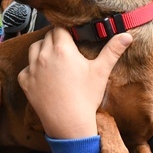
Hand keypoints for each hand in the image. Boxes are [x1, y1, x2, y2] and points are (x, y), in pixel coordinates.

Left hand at [17, 28, 131, 138]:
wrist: (69, 123)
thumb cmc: (86, 97)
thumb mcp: (101, 71)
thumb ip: (113, 50)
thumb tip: (127, 35)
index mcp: (62, 49)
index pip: (60, 29)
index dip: (67, 32)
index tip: (72, 38)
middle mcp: (44, 55)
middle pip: (47, 37)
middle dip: (56, 40)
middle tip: (67, 50)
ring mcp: (32, 69)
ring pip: (34, 49)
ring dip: (42, 50)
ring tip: (54, 59)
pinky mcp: (25, 82)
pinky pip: (26, 68)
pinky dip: (32, 69)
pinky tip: (44, 76)